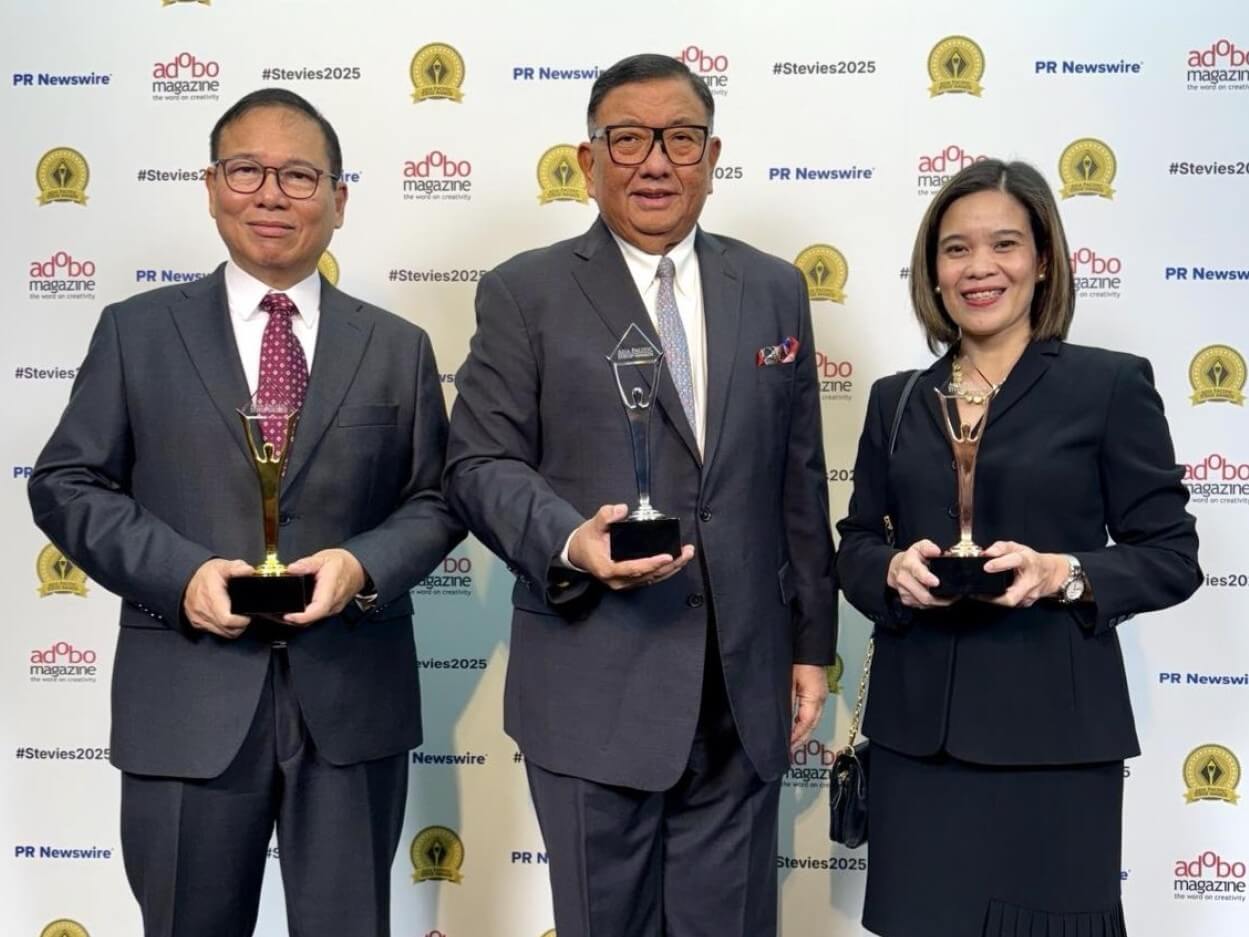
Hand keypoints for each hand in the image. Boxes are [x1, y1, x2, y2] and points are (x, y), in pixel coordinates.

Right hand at [183, 558, 254, 638]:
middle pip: (227, 629)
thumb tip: (249, 570)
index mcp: (211, 596)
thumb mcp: (222, 566)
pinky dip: (223, 628)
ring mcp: (199, 619)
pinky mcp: (196, 623)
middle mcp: (203, 610)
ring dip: (232, 629)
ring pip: (222, 633)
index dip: (241, 621)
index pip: (227, 619)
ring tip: (238, 618)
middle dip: (240, 626)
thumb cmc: (206, 574)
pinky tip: (228, 620)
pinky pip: (214, 631)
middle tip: (246, 617)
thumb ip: (237, 568)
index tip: (248, 616)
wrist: (187, 579)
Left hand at [282, 548, 366, 624]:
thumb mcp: (323, 558)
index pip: (318, 609)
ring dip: (297, 619)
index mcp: (330, 590)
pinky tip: (294, 610)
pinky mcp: (330, 609)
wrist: (358, 568)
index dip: (302, 616)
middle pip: (311, 619)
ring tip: (281, 613)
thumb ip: (306, 563)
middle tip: (275, 614)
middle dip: (292, 619)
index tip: (287, 615)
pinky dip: (303, 616)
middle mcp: (332, 604)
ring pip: (312, 620)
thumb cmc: (343, 564)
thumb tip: (292, 568)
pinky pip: (315, 617)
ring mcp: (332, 609)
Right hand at [567, 504, 694, 590]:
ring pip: (652, 578)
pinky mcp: (630, 581)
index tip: (667, 556)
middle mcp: (618, 580)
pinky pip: (650, 578)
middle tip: (686, 552)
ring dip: (672, 568)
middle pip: (648, 575)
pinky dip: (665, 571)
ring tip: (686, 555)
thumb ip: (606, 516)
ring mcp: (624, 583)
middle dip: (670, 565)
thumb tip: (621, 509)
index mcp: (608, 568)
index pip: (633, 568)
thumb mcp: (593, 525)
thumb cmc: (586, 540)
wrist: (578, 553)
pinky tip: (677, 562)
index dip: (652, 564)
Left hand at [790, 664, 827, 749]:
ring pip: (811, 720)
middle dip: (799, 740)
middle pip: (811, 725)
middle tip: (788, 751)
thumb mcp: (787, 682)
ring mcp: (819, 694)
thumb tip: (783, 722)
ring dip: (801, 732)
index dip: (795, 738)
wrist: (804, 640)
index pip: (806, 724)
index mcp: (815, 696)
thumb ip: (787, 702)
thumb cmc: (796, 656)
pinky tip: (794, 726)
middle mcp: (820, 697)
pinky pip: (809, 711)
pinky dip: (801, 721)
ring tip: (790, 743)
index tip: (786, 748)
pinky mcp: (815, 690)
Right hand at [887, 540, 955, 608]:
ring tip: (950, 597)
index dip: (926, 578)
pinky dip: (933, 604)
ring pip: (924, 603)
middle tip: (953, 595)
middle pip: (922, 594)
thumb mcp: (920, 547)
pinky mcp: (906, 600)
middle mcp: (904, 579)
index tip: (936, 582)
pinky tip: (939, 598)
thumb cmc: (911, 558)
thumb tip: (937, 551)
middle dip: (939, 597)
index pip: (916, 572)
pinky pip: (923, 606)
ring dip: (939, 601)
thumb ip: (929, 547)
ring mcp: (904, 591)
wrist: (895, 568)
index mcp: (909, 564)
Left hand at [979, 541, 1066, 607]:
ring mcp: (1029, 595)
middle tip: (977, 593)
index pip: (1016, 561)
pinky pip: (1012, 604)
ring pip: (1010, 602)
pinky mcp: (1026, 603)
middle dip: (993, 597)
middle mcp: (1030, 581)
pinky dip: (1000, 600)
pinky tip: (991, 596)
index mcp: (1028, 562)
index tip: (986, 566)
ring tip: (979, 595)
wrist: (1051, 574)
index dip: (1000, 563)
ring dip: (993, 600)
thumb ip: (1000, 548)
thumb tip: (985, 554)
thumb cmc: (1032, 561)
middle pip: (1012, 596)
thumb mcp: (1017, 548)